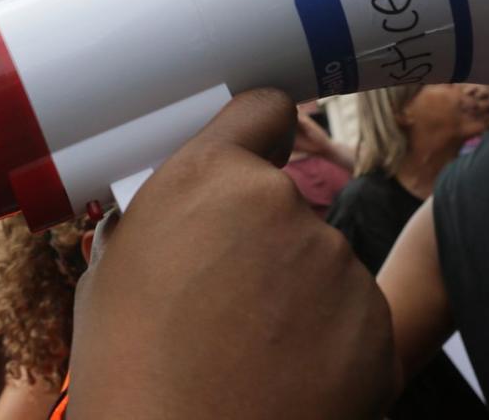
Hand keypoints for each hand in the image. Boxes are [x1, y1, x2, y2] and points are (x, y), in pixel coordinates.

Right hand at [69, 89, 394, 418]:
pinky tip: (288, 378)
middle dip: (264, 240)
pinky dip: (330, 341)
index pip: (262, 110)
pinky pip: (353, 316)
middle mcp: (282, 205)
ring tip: (253, 351)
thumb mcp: (111, 274)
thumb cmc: (129, 370)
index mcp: (207, 178)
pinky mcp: (378, 324)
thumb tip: (173, 222)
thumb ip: (156, 224)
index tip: (255, 157)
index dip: (258, 134)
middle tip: (226, 298)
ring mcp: (336, 265)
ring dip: (298, 293)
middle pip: (285, 202)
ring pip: (321, 263)